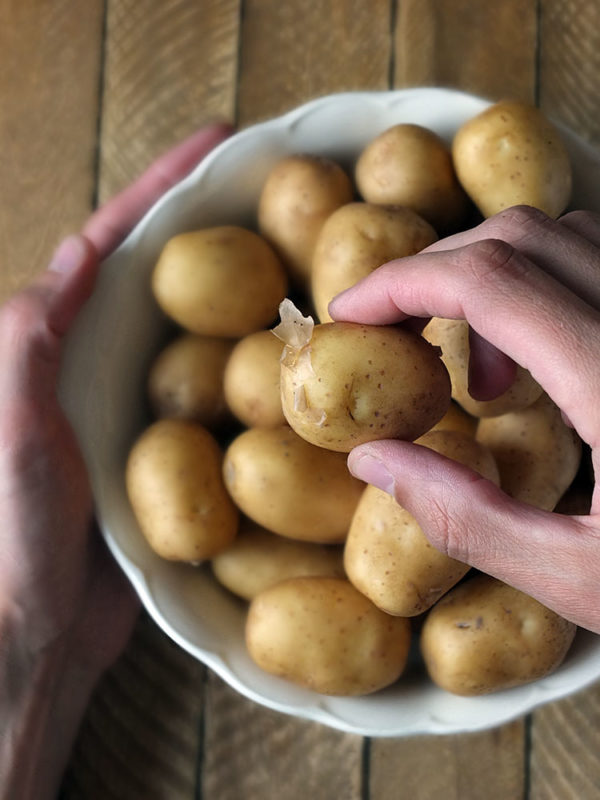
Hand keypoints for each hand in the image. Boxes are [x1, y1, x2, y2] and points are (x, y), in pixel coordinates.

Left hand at [0, 123, 230, 797]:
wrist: (42, 624)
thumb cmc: (13, 529)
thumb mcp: (11, 421)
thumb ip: (28, 338)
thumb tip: (74, 257)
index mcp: (58, 344)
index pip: (112, 247)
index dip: (160, 189)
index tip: (217, 142)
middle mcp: (101, 365)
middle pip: (164, 277)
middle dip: (213, 226)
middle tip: (275, 188)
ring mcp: (142, 406)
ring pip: (201, 331)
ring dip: (242, 292)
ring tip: (300, 255)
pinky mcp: (174, 450)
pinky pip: (222, 394)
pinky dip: (254, 367)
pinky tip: (296, 359)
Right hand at [329, 205, 599, 633]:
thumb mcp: (579, 577)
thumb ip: (464, 516)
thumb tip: (373, 461)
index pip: (490, 280)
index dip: (402, 284)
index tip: (351, 316)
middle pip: (521, 238)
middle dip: (436, 277)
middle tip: (399, 343)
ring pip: (564, 240)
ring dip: (492, 285)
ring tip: (481, 378)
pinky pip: (599, 267)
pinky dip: (540, 292)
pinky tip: (541, 366)